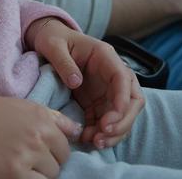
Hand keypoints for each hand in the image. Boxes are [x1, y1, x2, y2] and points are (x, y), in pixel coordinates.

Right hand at [0, 94, 82, 178]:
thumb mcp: (23, 107)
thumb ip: (53, 118)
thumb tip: (78, 131)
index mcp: (42, 117)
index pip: (65, 146)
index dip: (52, 151)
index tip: (36, 149)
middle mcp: (39, 135)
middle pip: (60, 163)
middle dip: (47, 163)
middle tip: (25, 158)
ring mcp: (28, 156)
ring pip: (51, 176)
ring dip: (38, 175)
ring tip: (18, 164)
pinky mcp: (15, 175)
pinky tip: (15, 173)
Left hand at [29, 18, 144, 148]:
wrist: (49, 41)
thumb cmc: (53, 39)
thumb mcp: (53, 45)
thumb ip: (63, 62)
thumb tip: (76, 82)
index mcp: (105, 56)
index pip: (124, 79)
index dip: (122, 101)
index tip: (108, 121)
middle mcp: (112, 74)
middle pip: (132, 101)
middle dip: (122, 122)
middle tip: (102, 136)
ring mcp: (107, 89)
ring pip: (122, 115)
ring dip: (113, 132)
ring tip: (94, 142)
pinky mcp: (98, 101)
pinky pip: (106, 121)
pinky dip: (100, 133)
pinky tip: (87, 139)